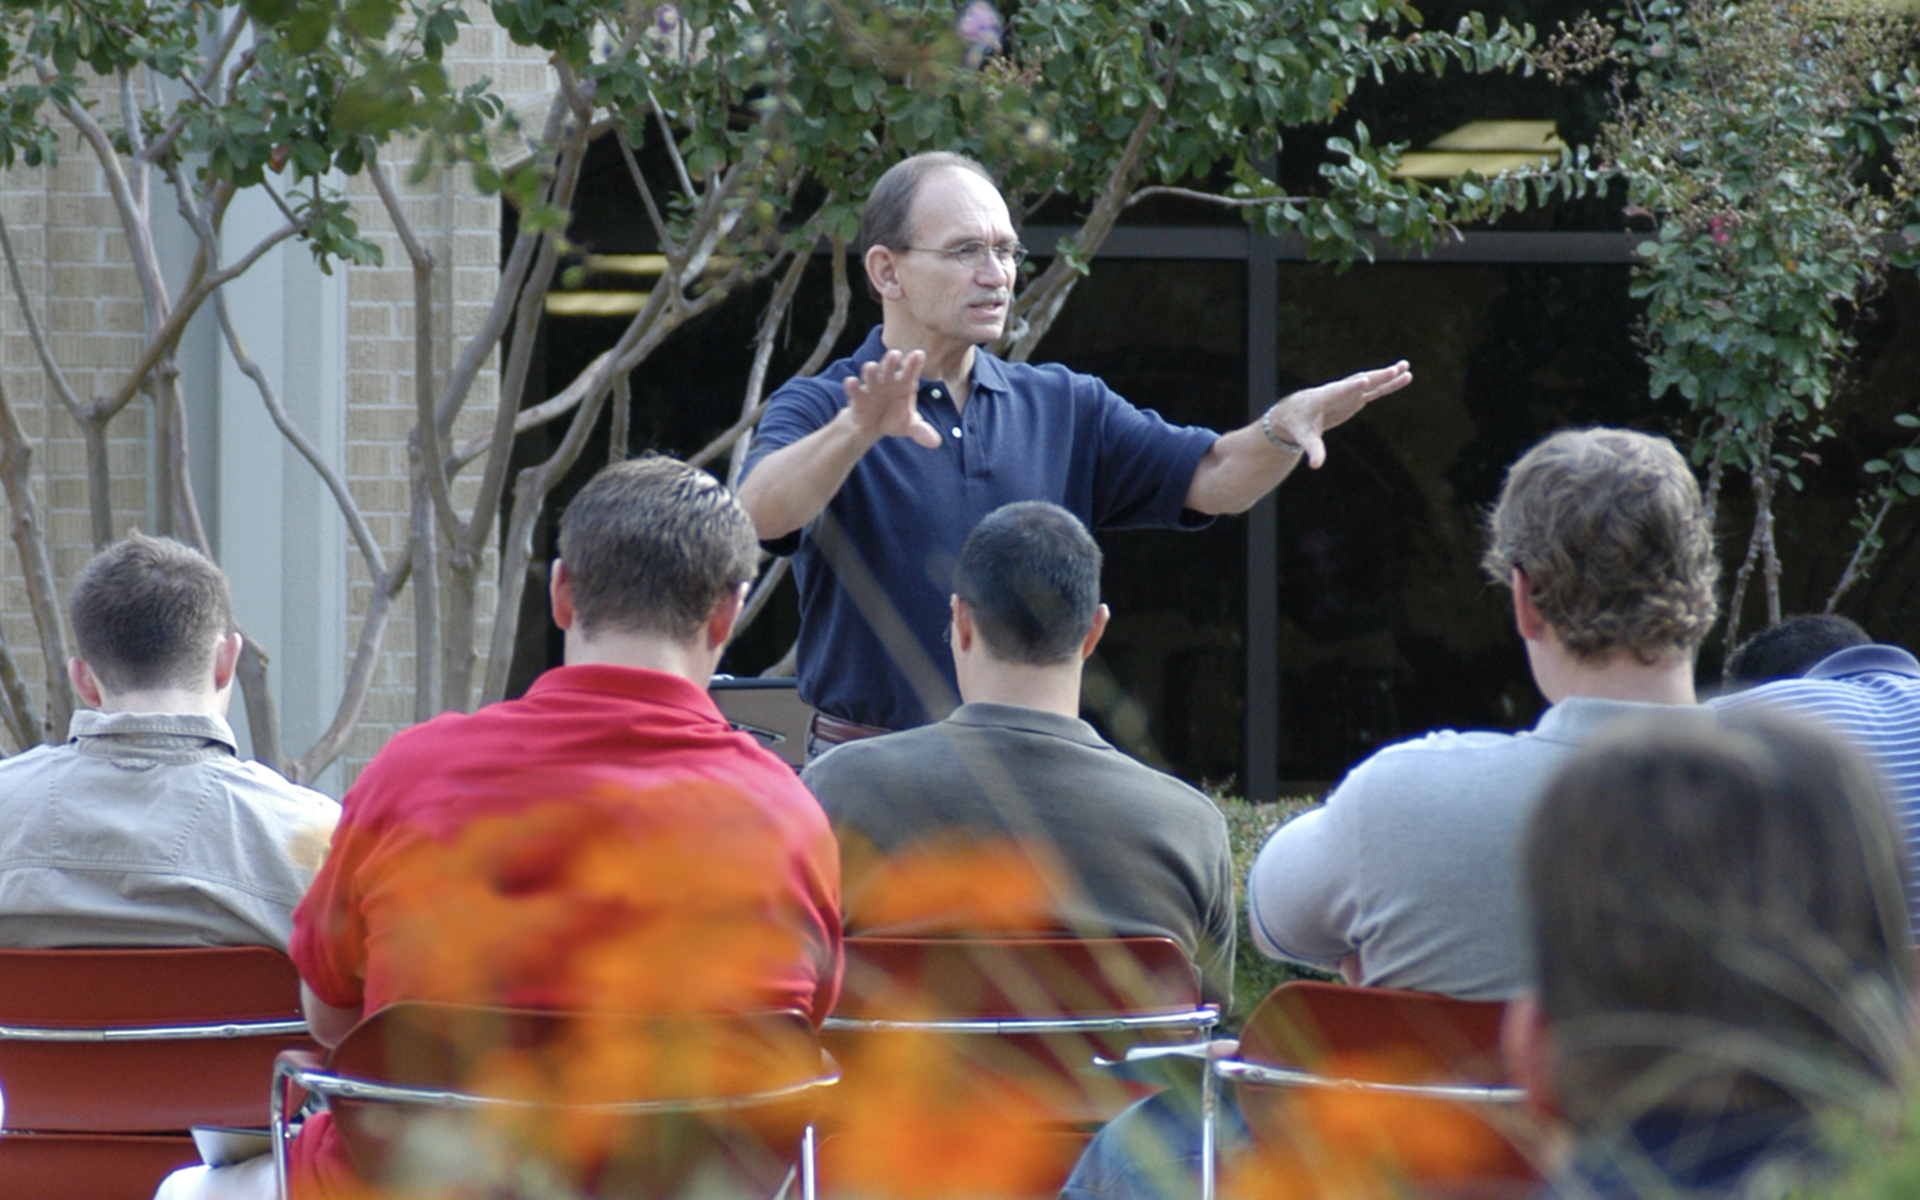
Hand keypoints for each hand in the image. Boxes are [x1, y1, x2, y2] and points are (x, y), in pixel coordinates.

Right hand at [842, 349, 942, 449]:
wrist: (872, 427)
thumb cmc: (895, 420)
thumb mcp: (910, 426)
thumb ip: (922, 431)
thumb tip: (936, 443)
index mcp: (904, 384)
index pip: (910, 370)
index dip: (914, 362)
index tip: (919, 354)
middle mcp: (888, 380)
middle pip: (889, 366)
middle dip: (891, 361)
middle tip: (895, 355)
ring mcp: (872, 386)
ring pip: (870, 374)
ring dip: (871, 371)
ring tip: (872, 368)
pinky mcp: (857, 395)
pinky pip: (854, 388)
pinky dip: (852, 385)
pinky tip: (851, 383)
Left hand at [1268, 360, 1411, 468]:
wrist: (1294, 413)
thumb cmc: (1297, 424)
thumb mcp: (1303, 438)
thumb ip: (1313, 450)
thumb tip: (1316, 465)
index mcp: (1322, 398)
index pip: (1338, 392)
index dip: (1350, 388)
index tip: (1363, 381)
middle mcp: (1337, 391)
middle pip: (1358, 382)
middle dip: (1375, 377)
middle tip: (1393, 369)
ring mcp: (1347, 394)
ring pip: (1369, 382)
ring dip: (1387, 375)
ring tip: (1406, 366)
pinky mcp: (1354, 398)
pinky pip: (1374, 390)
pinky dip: (1388, 385)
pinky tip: (1403, 377)